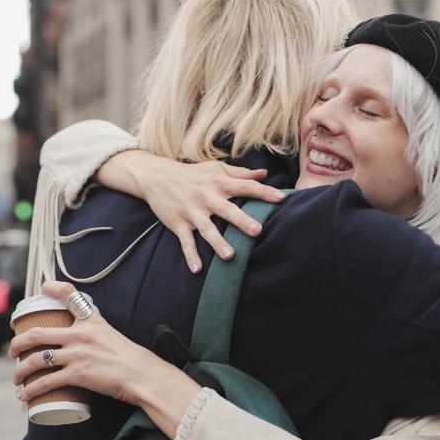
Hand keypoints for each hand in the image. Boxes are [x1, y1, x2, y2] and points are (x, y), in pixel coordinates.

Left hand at [10, 281, 195, 410]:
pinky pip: (46, 382)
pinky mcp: (77, 374)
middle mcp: (80, 334)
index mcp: (90, 320)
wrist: (141, 374)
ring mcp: (77, 354)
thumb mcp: (110, 332)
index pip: (69, 296)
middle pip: (37, 334)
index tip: (43, 288)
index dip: (53, 288)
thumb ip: (92, 331)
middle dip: (17, 343)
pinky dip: (31, 390)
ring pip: (36, 360)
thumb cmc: (128, 357)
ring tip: (17, 378)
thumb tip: (75, 339)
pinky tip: (25, 395)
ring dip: (20, 370)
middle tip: (13, 350)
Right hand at [130, 157, 285, 272]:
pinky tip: (197, 269)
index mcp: (219, 183)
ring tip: (230, 257)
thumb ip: (240, 173)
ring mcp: (191, 212)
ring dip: (217, 243)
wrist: (157, 177)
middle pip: (227, 210)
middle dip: (242, 220)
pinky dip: (190, 255)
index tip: (281, 198)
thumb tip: (264, 174)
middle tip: (257, 231)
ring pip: (206, 229)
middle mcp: (206, 197)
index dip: (263, 192)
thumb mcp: (215, 169)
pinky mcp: (178, 224)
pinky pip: (185, 242)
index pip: (245, 186)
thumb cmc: (192, 174)